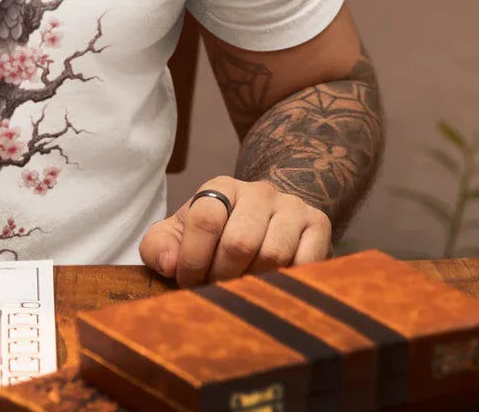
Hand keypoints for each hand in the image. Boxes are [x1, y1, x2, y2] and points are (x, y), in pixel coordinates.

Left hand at [139, 176, 331, 287]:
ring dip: (253, 283)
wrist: (270, 218)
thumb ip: (159, 246)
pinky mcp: (319, 225)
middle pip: (239, 241)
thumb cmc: (217, 233)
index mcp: (221, 187)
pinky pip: (306, 264)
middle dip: (222, 275)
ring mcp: (292, 206)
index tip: (188, 282)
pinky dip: (287, 284)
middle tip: (216, 291)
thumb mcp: (179, 235)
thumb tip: (169, 264)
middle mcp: (258, 191)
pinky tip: (273, 288)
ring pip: (272, 255)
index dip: (193, 258)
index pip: (205, 219)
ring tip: (242, 291)